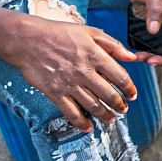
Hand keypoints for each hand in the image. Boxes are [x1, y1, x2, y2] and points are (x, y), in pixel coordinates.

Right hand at [8, 15, 139, 132]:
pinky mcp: (55, 93)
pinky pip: (71, 113)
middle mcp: (85, 72)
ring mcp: (70, 84)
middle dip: (119, 105)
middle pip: (109, 94)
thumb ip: (113, 45)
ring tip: (111, 120)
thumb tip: (132, 56)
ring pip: (93, 106)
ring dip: (105, 115)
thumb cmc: (59, 33)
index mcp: (96, 56)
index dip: (129, 89)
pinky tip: (88, 128)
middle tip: (123, 110)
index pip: (120, 77)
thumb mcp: (90, 32)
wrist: (28, 40)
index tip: (133, 95)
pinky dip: (81, 123)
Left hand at [126, 0, 161, 71]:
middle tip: (151, 61)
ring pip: (157, 45)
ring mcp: (158, 22)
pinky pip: (147, 38)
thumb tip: (154, 30)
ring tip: (141, 58)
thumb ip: (155, 11)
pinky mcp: (147, 21)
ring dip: (151, 54)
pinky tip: (136, 51)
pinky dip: (143, 46)